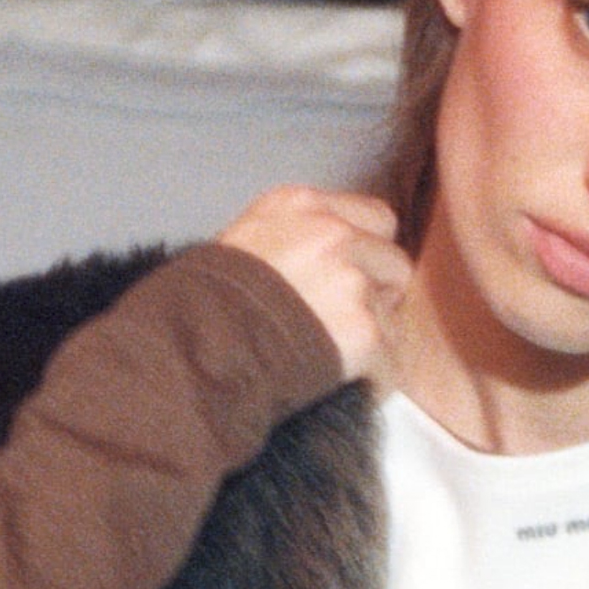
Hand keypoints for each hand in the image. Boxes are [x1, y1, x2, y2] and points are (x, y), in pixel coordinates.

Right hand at [217, 186, 410, 382]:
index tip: (353, 277)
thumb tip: (335, 259)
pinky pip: (390, 359)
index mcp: (300, 205)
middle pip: (393, 261)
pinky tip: (342, 382)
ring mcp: (350, 280)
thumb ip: (293, 237)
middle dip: (377, 294)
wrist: (194, 349)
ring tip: (334, 356)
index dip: (368, 252)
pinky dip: (373, 377)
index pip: (377, 217)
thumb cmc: (204, 303)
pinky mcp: (364, 328)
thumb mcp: (242, 242)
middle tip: (344, 322)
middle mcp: (332, 233)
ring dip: (374, 336)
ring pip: (394, 312)